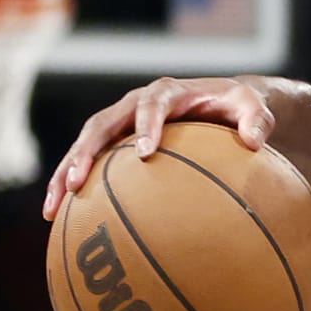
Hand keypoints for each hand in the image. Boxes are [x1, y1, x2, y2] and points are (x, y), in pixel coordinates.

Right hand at [42, 77, 272, 220]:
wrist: (223, 102)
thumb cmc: (239, 106)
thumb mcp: (254, 107)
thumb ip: (258, 120)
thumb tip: (255, 142)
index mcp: (168, 92)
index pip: (154, 103)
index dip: (147, 124)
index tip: (145, 152)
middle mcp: (136, 103)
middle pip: (102, 123)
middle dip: (86, 152)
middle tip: (76, 182)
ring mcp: (121, 122)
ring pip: (85, 145)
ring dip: (65, 173)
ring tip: (52, 208)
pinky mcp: (115, 142)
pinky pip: (88, 163)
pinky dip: (70, 186)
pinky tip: (59, 218)